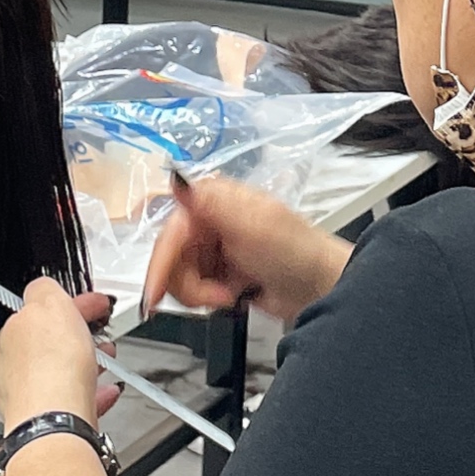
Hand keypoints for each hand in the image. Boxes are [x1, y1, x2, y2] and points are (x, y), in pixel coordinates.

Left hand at [0, 280, 119, 431]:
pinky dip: (92, 392)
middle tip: (101, 332)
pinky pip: (73, 400)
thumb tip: (42, 288)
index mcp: (7, 337)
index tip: (93, 304)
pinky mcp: (47, 420)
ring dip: (89, 362)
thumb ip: (44, 289)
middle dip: (79, 335)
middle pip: (50, 343)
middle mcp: (11, 368)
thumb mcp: (49, 302)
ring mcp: (28, 396)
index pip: (38, 311)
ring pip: (62, 372)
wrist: (56, 422)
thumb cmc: (50, 367)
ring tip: (108, 361)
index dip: (71, 303)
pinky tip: (106, 391)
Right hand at [140, 173, 351, 322]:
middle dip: (190, 285)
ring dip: (201, 294)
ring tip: (230, 294)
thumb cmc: (294, 251)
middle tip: (218, 296)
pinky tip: (233, 295)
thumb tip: (177, 177)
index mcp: (214, 199)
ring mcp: (213, 248)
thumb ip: (211, 204)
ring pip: (179, 277)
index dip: (161, 263)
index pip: (172, 231)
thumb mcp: (254, 225)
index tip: (153, 294)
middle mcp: (208, 219)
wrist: (320, 288)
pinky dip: (208, 299)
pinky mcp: (218, 273)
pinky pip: (192, 290)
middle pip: (171, 258)